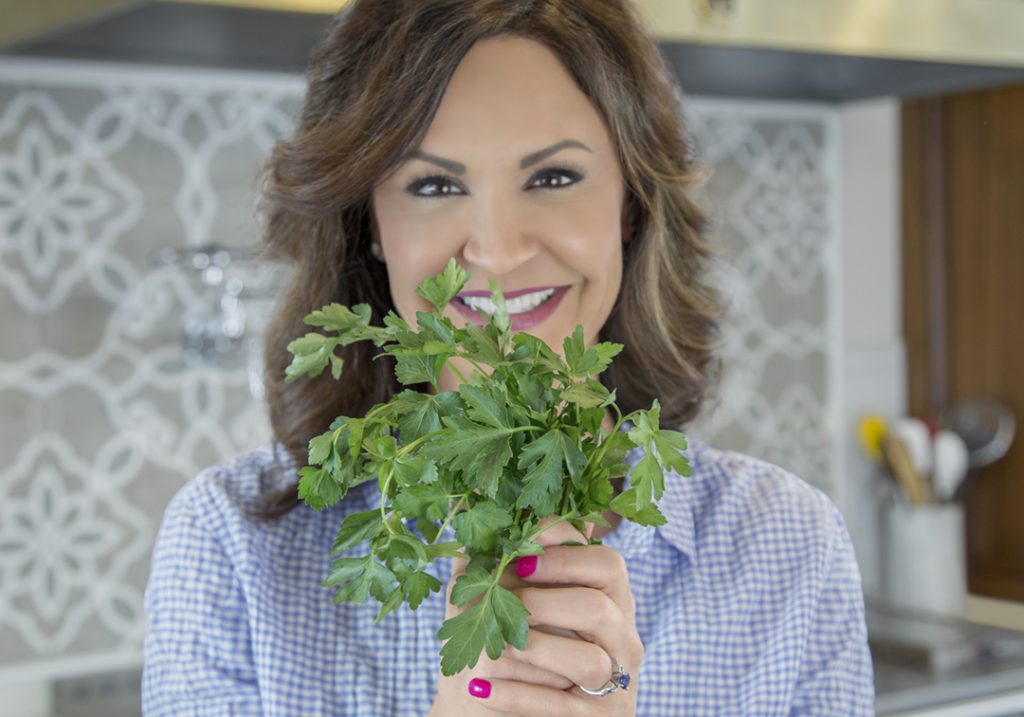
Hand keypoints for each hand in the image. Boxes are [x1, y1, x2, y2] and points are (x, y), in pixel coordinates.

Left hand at [428, 519, 641, 716]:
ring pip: (587, 661)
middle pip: (599, 608)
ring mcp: (616, 683)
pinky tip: (481, 687)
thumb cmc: (508, 642)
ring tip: (493, 647)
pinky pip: (563, 708)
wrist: (497, 713)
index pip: (608, 564)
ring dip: (534, 649)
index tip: (517, 558)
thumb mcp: (509, 596)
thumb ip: (508, 555)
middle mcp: (622, 637)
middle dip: (543, 603)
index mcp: (611, 597)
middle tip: (501, 606)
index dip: (563, 557)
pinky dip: (518, 697)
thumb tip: (492, 504)